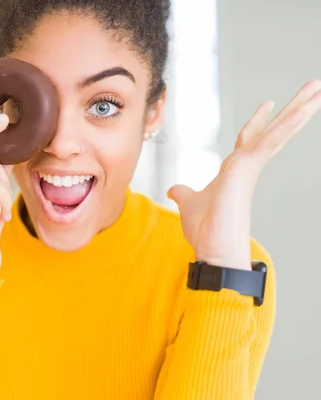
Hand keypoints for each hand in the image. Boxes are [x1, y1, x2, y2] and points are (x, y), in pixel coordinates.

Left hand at [168, 80, 320, 269]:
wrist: (213, 250)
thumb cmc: (205, 232)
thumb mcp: (189, 203)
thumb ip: (184, 193)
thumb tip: (174, 189)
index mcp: (234, 171)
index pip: (248, 140)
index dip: (257, 122)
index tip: (267, 104)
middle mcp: (245, 167)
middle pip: (271, 131)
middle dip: (290, 109)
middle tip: (312, 88)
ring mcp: (249, 167)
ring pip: (278, 132)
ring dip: (298, 110)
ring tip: (317, 89)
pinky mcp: (249, 169)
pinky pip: (272, 140)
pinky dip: (287, 125)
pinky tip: (305, 109)